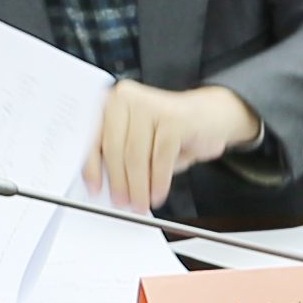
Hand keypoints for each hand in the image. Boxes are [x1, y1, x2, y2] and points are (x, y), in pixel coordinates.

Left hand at [84, 81, 260, 213]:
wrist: (211, 115)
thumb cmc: (168, 130)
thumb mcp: (137, 140)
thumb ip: (117, 155)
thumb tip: (103, 185)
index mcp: (109, 102)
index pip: (92, 137)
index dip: (91, 167)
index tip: (94, 189)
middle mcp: (126, 98)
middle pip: (114, 148)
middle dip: (118, 182)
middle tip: (122, 203)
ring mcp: (150, 106)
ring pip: (136, 155)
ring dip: (138, 186)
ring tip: (140, 203)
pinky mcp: (174, 119)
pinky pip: (161, 158)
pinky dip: (159, 181)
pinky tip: (158, 194)